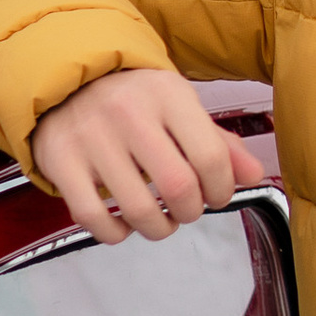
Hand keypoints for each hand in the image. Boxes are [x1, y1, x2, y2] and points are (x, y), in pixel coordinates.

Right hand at [32, 67, 266, 241]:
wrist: (69, 81)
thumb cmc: (136, 100)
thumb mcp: (181, 107)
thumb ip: (220, 143)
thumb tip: (254, 176)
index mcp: (168, 94)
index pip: (211, 157)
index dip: (222, 189)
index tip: (216, 195)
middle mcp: (128, 112)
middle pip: (178, 188)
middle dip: (191, 212)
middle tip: (186, 209)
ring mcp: (91, 137)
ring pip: (137, 210)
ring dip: (158, 228)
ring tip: (160, 219)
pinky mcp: (60, 160)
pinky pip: (93, 217)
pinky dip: (115, 233)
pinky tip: (124, 224)